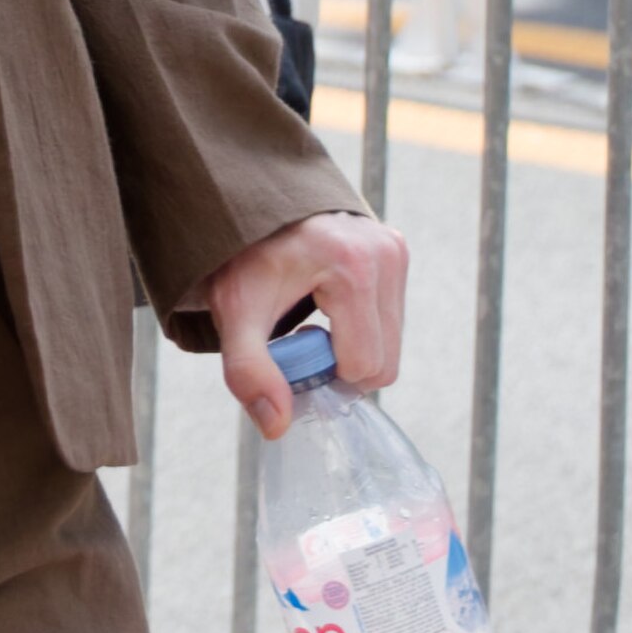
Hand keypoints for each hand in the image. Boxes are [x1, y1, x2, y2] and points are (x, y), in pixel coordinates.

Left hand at [204, 210, 408, 440]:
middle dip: (342, 364)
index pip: (364, 365)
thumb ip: (249, 370)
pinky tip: (328, 307)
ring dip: (353, 347)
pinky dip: (361, 327)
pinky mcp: (397, 248)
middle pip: (385, 361)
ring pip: (392, 344)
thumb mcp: (235, 314)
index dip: (325, 375)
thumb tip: (277, 426)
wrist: (246, 206)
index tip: (291, 349)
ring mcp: (394, 248)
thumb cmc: (240, 259)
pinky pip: (391, 319)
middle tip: (301, 340)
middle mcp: (384, 253)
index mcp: (353, 267)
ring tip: (312, 321)